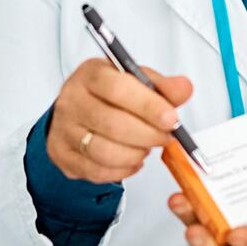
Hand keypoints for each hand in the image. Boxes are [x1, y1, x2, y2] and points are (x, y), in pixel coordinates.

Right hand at [47, 58, 193, 185]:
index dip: (148, 106)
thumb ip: (162, 86)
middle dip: (149, 135)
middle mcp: (71, 100)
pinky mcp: (62, 155)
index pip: (118, 88)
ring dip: (136, 154)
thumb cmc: (109, 95)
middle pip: (113, 124)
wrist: (76, 111)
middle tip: (166, 137)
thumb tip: (183, 88)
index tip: (171, 118)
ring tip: (147, 147)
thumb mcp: (135, 81)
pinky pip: (97, 171)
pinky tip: (133, 160)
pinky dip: (123, 170)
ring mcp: (64, 130)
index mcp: (91, 74)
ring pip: (105, 152)